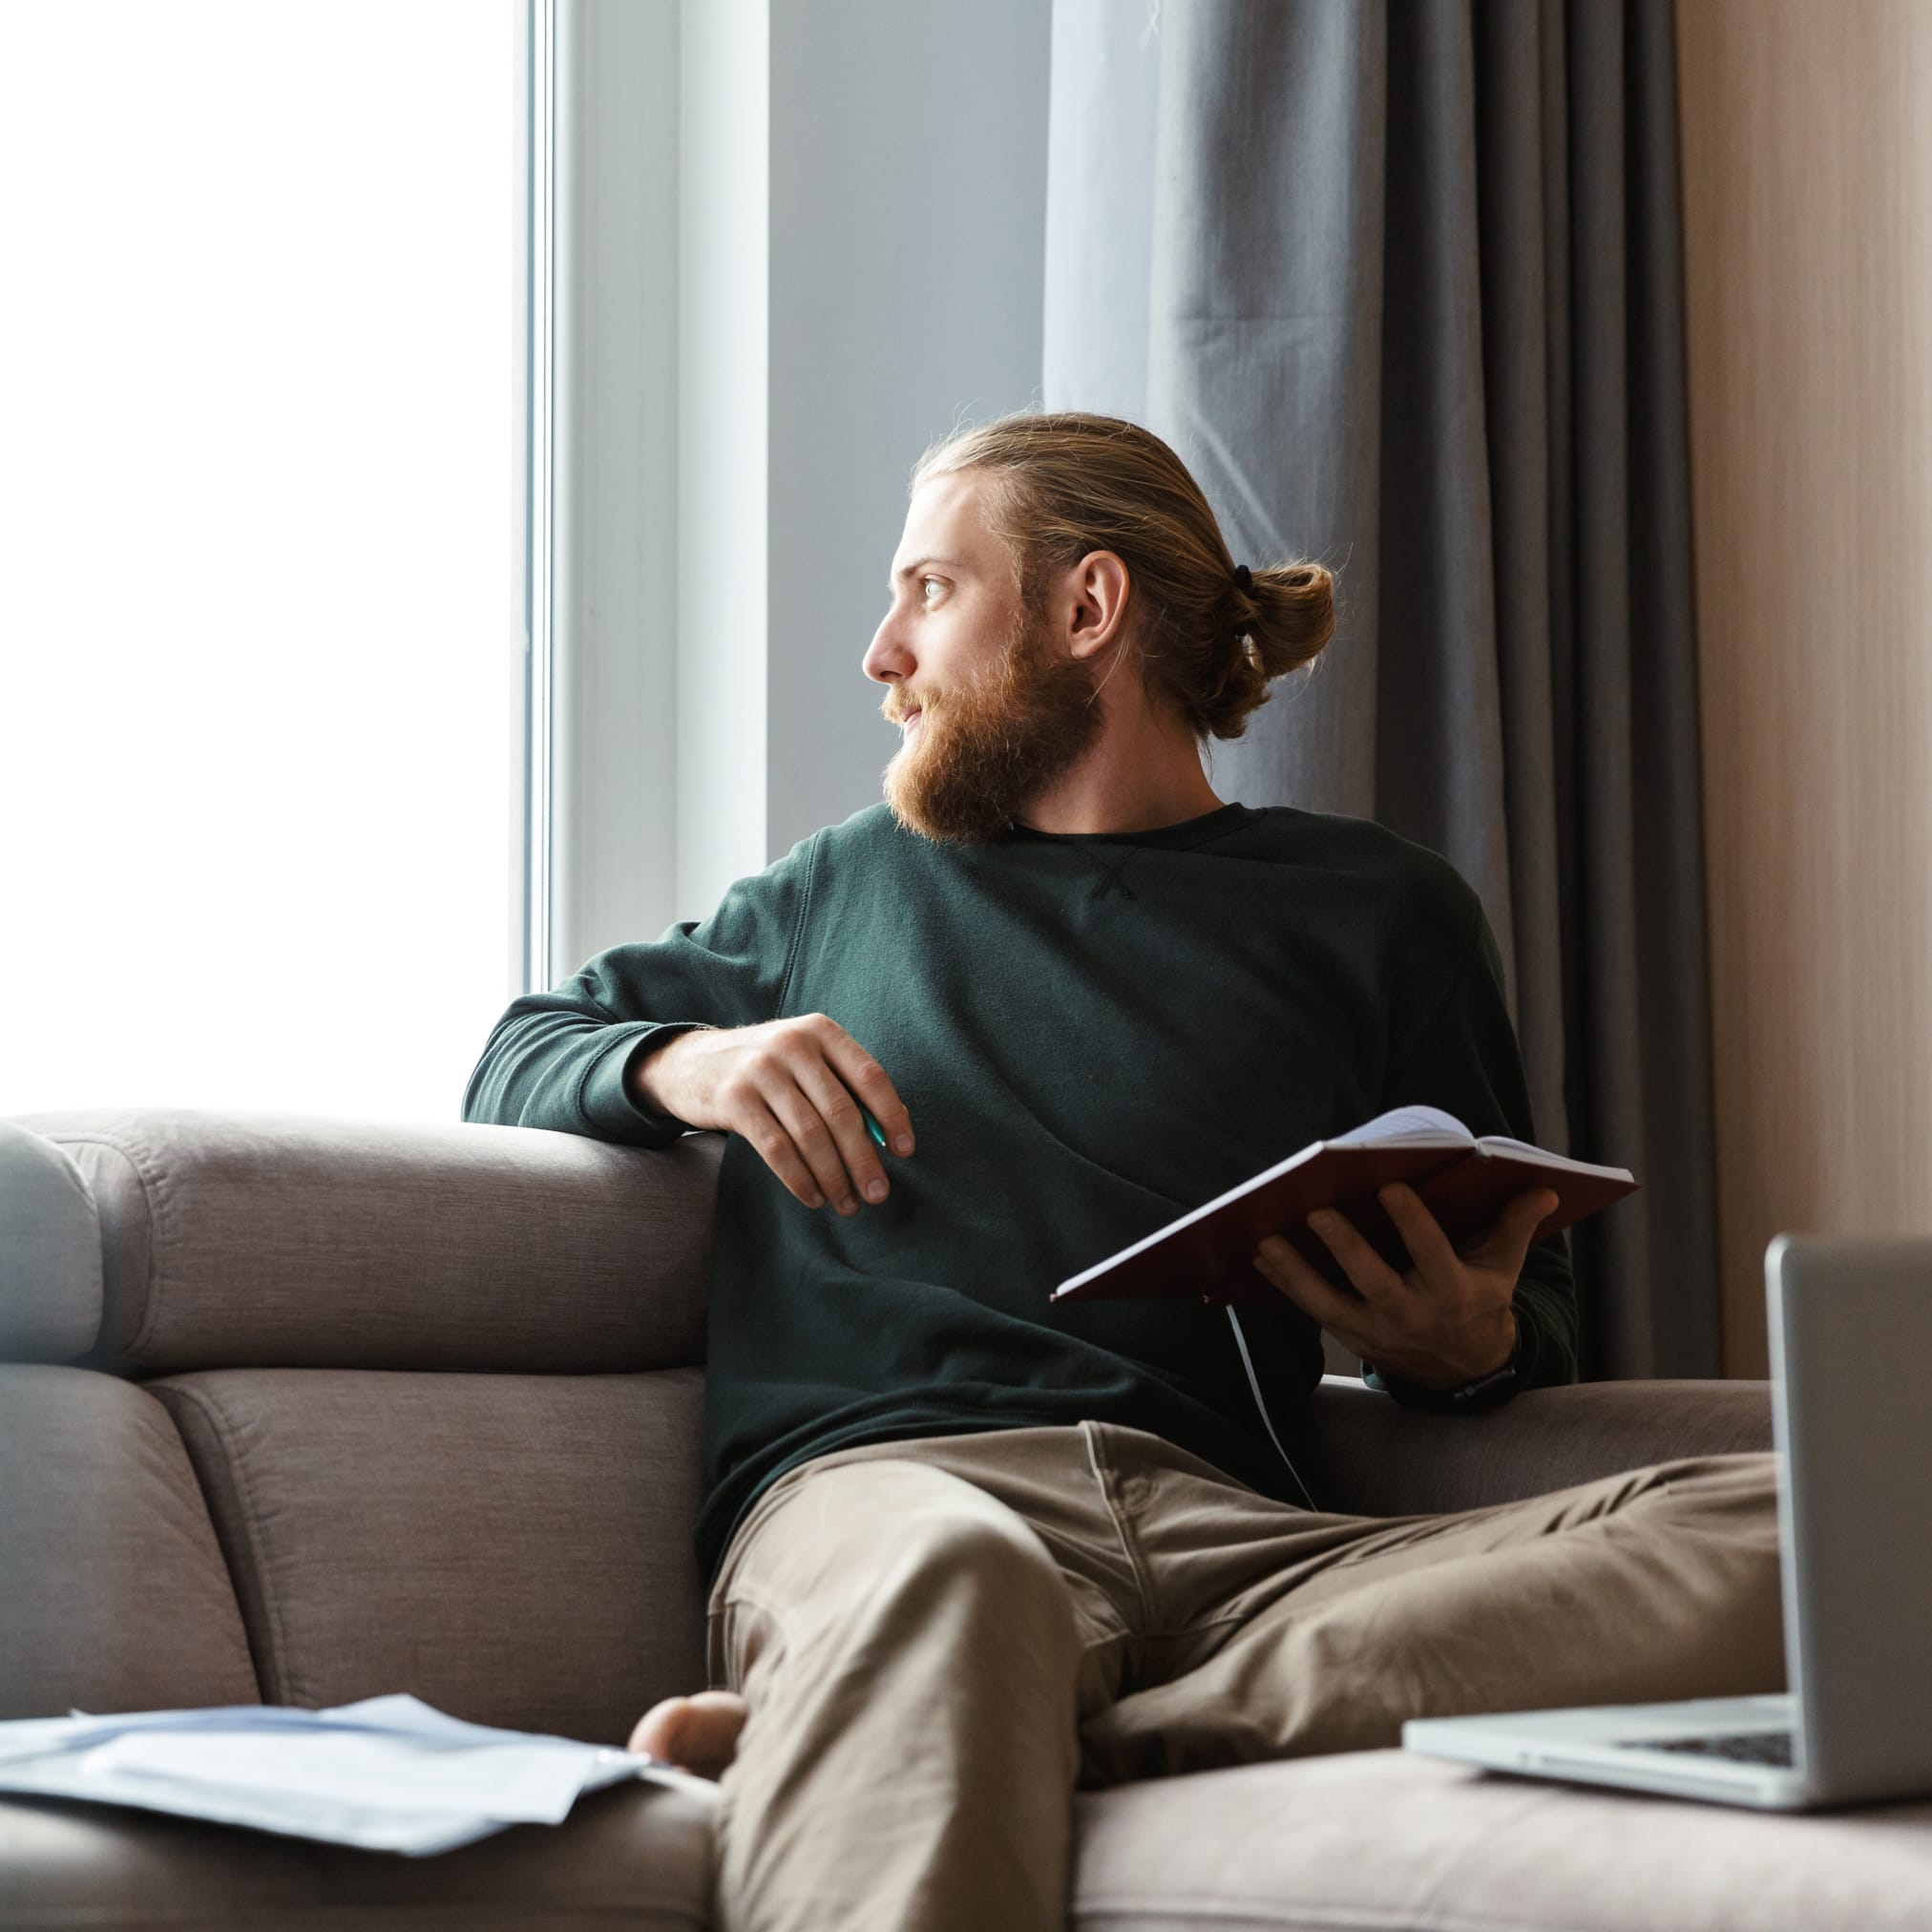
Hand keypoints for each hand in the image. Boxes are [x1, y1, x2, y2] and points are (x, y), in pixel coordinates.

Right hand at [630, 1015, 913, 1216]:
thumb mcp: (806, 1062)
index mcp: (820, 1031)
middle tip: (877, 1194)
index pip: (869, 1076)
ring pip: (810, 1135)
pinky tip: (813, 1197)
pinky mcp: (734, 1098)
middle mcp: (792, 1044)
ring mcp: (760, 1069)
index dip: (892, 1116)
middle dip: (863, 1159)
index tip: (905, 1152)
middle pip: (841, 1112)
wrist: (692, 1062)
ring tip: (846, 1203)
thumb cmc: (768, 1069)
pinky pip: (776, 1148)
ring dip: (834, 1176)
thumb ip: (845, 1088)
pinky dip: (799, 1178)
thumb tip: (891, 1135)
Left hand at [1251, 1182, 1557, 1389]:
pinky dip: (1287, 1286)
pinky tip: (1263, 1258)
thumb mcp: (1502, 1269)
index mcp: (1454, 1292)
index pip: (1432, 1254)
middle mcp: (1414, 1315)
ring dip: (1297, 1273)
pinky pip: (1315, 1313)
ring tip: (1267, 1241)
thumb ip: (1514, 1226)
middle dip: (1345, 1248)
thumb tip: (1544, 1189)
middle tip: (1316, 1212)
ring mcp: (1380, 1332)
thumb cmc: (1480, 1302)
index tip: (1389, 1185)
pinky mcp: (1355, 1340)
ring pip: (1331, 1304)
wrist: (1466, 1370)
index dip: (1412, 1222)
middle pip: (1375, 1281)